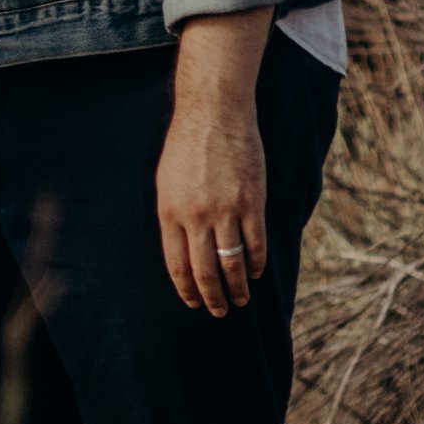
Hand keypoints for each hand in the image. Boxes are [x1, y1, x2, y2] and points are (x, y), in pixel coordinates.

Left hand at [157, 10, 274, 315]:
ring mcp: (225, 210)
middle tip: (219, 311)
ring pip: (232, 263)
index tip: (194, 303)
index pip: (177, 265)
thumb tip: (181, 251)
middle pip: (204, 271)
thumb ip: (173, 217)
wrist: (214, 112)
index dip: (187, 290)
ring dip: (237, 287)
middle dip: (212, 297)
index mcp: (170, 213)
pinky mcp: (251, 202)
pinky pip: (255, 243)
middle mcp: (196, 216)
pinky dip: (257, 263)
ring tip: (241, 299)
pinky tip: (257, 271)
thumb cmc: (187, 145)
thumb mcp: (166, 182)